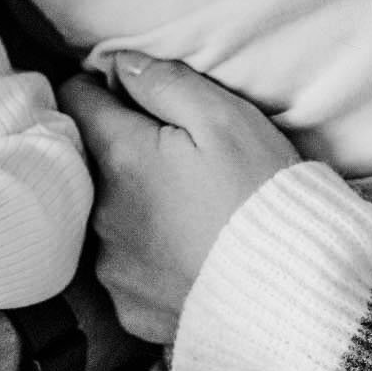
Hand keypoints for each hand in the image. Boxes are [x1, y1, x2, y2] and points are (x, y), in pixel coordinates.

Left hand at [59, 52, 299, 344]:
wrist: (295, 292)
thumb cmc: (262, 196)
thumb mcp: (225, 119)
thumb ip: (164, 82)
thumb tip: (118, 63)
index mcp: (120, 157)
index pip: (76, 100)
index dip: (102, 89)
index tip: (132, 96)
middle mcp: (101, 213)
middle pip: (91, 162)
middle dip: (123, 153)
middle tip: (177, 159)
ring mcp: (112, 266)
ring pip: (107, 218)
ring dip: (134, 208)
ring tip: (189, 212)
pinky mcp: (129, 307)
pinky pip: (126, 270)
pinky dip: (148, 259)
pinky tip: (187, 257)